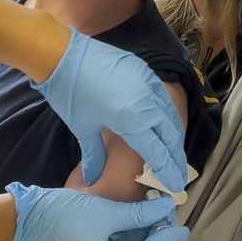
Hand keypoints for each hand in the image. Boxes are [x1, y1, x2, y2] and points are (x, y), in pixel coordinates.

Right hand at [6, 183, 189, 240]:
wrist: (26, 216)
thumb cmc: (65, 215)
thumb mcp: (106, 213)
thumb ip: (139, 214)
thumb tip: (166, 208)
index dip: (164, 240)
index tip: (182, 226)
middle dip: (154, 237)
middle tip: (167, 215)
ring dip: (140, 235)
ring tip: (154, 213)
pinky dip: (125, 237)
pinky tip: (135, 219)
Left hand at [32, 28, 188, 190]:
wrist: (62, 55)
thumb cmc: (70, 94)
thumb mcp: (83, 129)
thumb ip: (94, 155)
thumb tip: (92, 179)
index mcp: (132, 121)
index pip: (158, 152)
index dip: (168, 171)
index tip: (176, 185)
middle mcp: (147, 103)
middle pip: (171, 135)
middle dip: (176, 156)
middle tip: (179, 173)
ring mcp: (148, 83)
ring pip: (171, 115)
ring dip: (174, 136)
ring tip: (173, 152)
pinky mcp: (145, 70)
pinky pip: (162, 97)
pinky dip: (166, 114)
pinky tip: (163, 123)